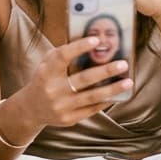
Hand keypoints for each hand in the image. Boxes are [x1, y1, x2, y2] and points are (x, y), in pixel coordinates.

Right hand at [16, 36, 133, 128]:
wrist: (31, 108)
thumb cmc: (45, 79)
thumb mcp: (47, 64)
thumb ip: (64, 54)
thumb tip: (94, 44)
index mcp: (46, 72)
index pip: (62, 56)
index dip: (79, 47)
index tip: (96, 40)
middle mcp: (53, 90)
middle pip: (83, 79)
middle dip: (105, 71)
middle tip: (123, 64)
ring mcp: (61, 106)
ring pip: (91, 97)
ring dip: (112, 89)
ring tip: (128, 82)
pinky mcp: (69, 119)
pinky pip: (92, 109)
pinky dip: (105, 101)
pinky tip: (117, 94)